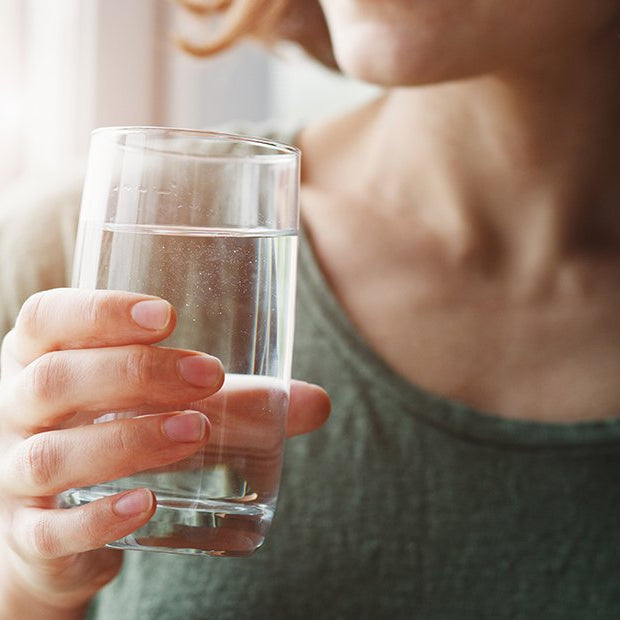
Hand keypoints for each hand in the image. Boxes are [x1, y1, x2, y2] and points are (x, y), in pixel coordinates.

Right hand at [0, 289, 329, 617]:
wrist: (63, 525)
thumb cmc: (118, 435)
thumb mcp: (166, 404)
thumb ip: (239, 400)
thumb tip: (317, 402)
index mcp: (44, 360)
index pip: (48, 319)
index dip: (98, 311)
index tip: (166, 314)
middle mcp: (18, 412)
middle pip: (53, 381)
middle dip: (134, 373)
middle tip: (206, 375)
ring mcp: (16, 476)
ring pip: (51, 455)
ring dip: (127, 440)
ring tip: (195, 432)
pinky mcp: (32, 535)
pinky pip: (50, 530)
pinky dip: (98, 519)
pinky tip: (146, 505)